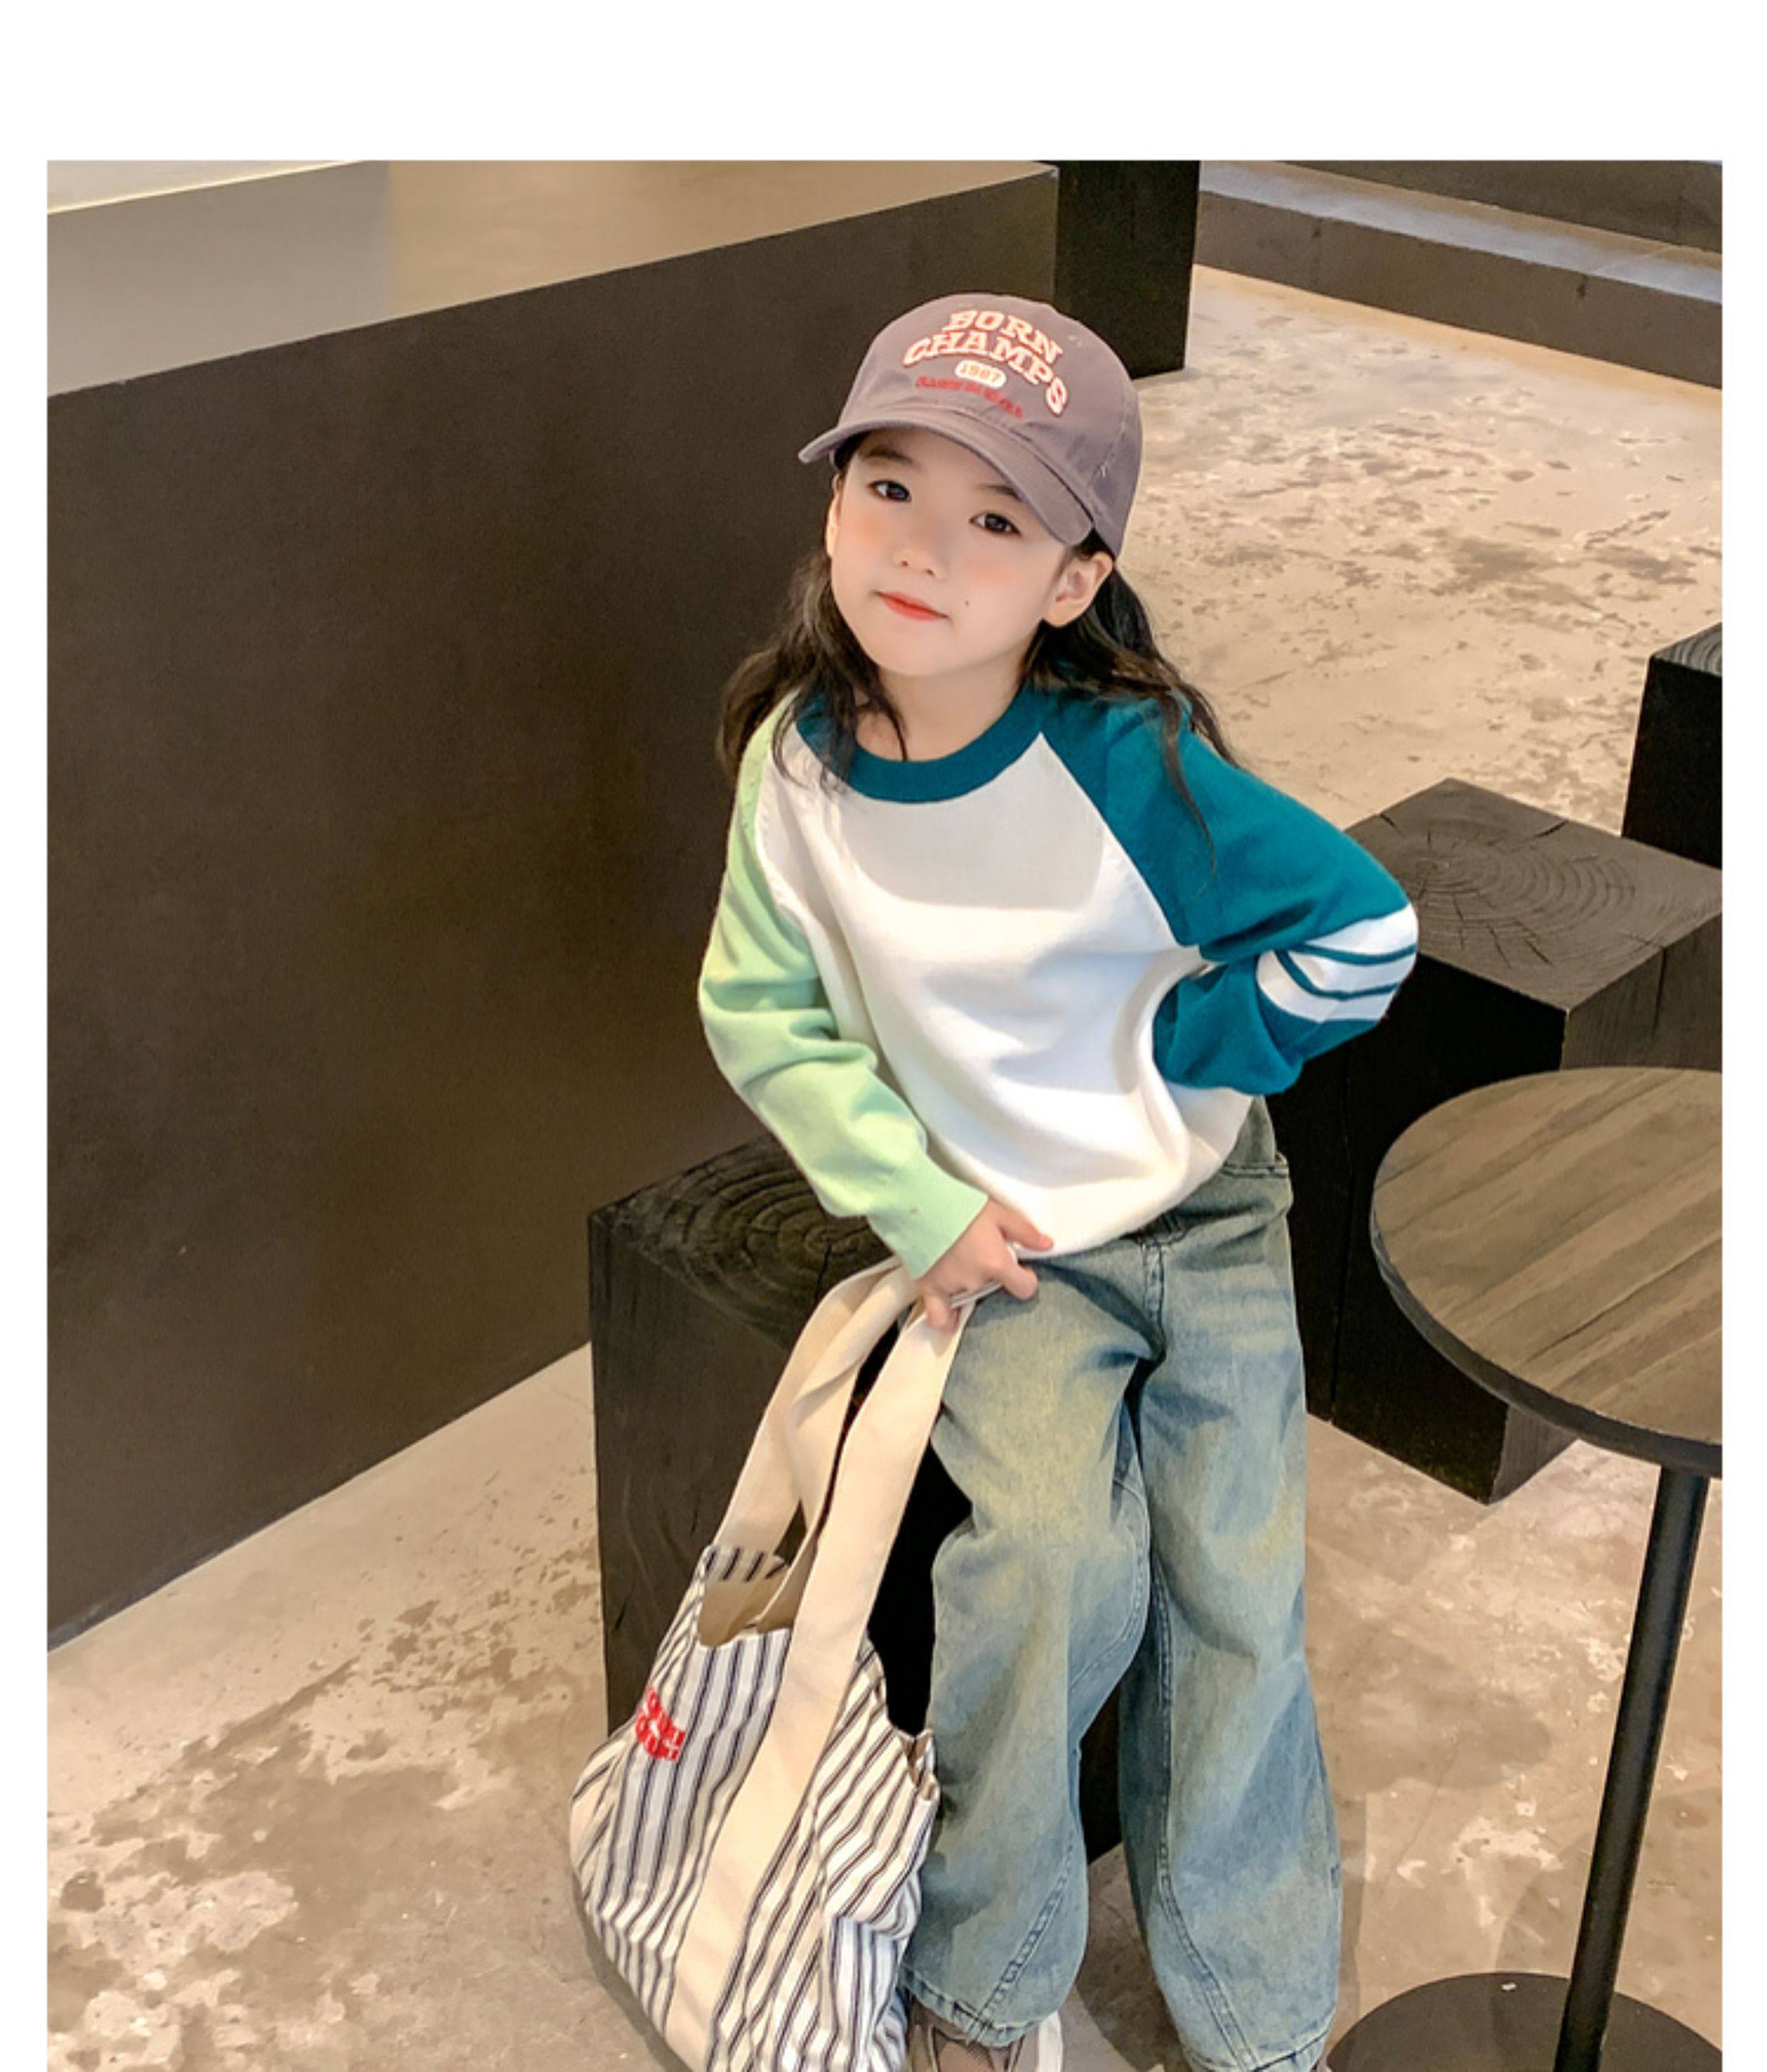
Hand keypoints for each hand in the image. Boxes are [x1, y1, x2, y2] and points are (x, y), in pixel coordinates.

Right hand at [912, 1200, 1055, 1330]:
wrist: (919, 1205)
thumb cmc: (958, 1205)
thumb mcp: (998, 1213)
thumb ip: (1024, 1232)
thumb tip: (1047, 1245)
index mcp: (996, 1263)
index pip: (1024, 1289)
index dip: (1026, 1279)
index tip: (1021, 1270)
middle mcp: (975, 1281)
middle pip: (994, 1288)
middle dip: (992, 1274)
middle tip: (982, 1252)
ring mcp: (951, 1287)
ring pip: (969, 1295)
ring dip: (969, 1284)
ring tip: (961, 1262)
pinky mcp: (928, 1289)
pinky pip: (939, 1317)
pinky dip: (947, 1318)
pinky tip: (950, 1312)